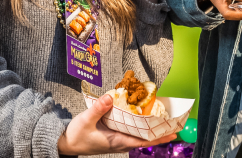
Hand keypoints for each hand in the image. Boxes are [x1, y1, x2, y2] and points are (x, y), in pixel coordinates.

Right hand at [57, 94, 176, 154]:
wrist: (65, 144)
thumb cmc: (76, 135)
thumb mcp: (85, 120)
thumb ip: (98, 109)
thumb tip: (111, 96)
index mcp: (116, 141)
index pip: (142, 141)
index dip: (159, 137)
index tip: (173, 133)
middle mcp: (120, 143)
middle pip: (145, 139)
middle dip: (160, 133)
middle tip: (176, 124)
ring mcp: (117, 140)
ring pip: (139, 136)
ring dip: (152, 130)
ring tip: (165, 121)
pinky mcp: (114, 136)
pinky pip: (131, 132)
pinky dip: (140, 127)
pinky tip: (144, 119)